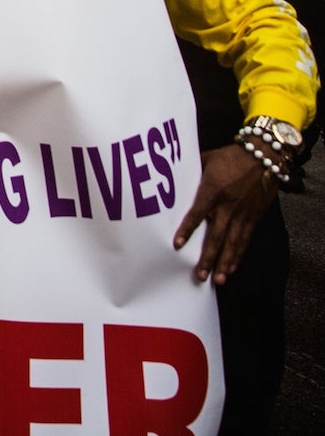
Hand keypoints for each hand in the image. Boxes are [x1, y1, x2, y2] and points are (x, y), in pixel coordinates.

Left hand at [174, 143, 277, 283]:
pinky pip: (245, 240)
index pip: (198, 214)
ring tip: (217, 279)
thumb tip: (171, 178)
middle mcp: (228, 206)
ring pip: (233, 243)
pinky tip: (232, 267)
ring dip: (224, 263)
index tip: (178, 244)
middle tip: (200, 274)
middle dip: (208, 257)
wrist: (265, 157)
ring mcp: (243, 214)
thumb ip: (190, 172)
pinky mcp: (254, 217)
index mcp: (213, 191)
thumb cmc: (232, 156)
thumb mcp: (207, 159)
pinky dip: (238, 255)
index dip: (187, 230)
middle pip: (217, 236)